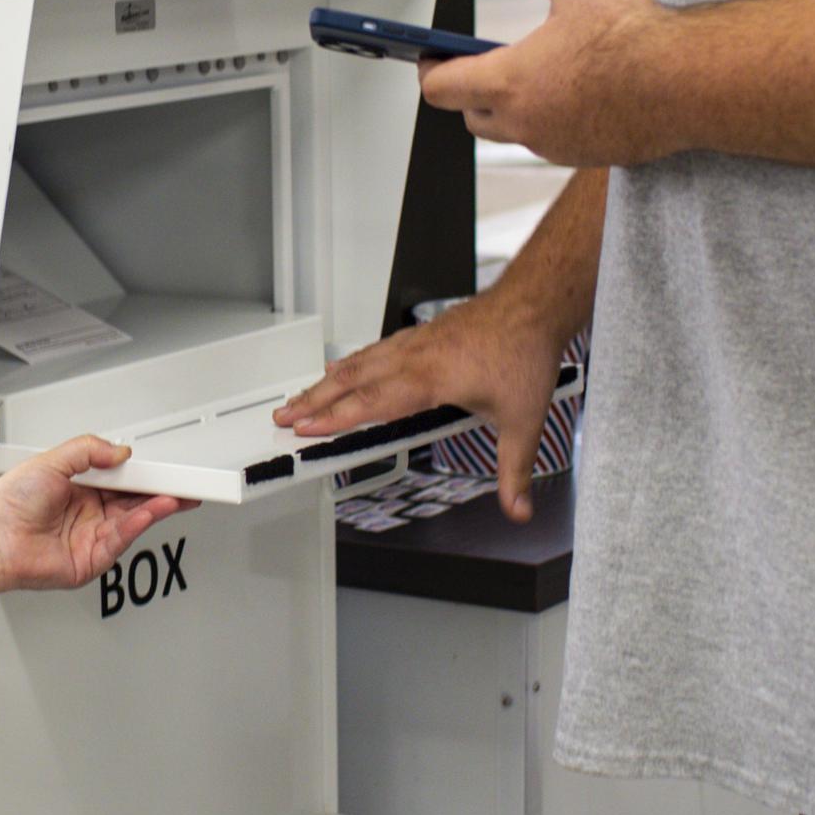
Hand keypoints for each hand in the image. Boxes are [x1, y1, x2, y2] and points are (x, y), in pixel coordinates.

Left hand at [0, 437, 192, 621]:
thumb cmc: (8, 502)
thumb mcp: (52, 460)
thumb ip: (89, 451)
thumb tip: (120, 451)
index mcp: (79, 488)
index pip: (122, 479)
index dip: (145, 474)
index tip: (166, 467)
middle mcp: (87, 513)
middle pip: (134, 500)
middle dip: (161, 491)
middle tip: (186, 481)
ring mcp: (91, 537)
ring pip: (133, 519)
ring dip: (156, 506)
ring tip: (176, 494)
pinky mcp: (91, 560)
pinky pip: (122, 538)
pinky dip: (139, 523)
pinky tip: (151, 510)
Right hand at [272, 294, 563, 523]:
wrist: (532, 305)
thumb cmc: (523, 352)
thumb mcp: (523, 421)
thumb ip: (515, 470)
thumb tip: (517, 509)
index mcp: (429, 380)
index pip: (369, 403)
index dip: (333, 419)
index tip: (304, 429)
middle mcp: (414, 358)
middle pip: (351, 380)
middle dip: (313, 400)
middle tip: (283, 415)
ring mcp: (415, 343)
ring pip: (359, 362)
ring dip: (326, 380)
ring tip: (301, 395)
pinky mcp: (421, 334)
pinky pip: (374, 349)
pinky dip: (351, 361)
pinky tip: (343, 365)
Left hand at [417, 0, 671, 165]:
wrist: (690, 81)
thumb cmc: (633, 34)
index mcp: (509, 83)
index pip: (440, 90)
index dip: (428, 71)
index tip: (429, 59)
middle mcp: (527, 124)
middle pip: (472, 118)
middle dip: (469, 93)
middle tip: (478, 66)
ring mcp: (558, 146)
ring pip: (517, 132)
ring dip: (515, 108)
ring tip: (536, 74)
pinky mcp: (590, 156)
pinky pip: (557, 140)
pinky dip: (555, 120)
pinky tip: (578, 92)